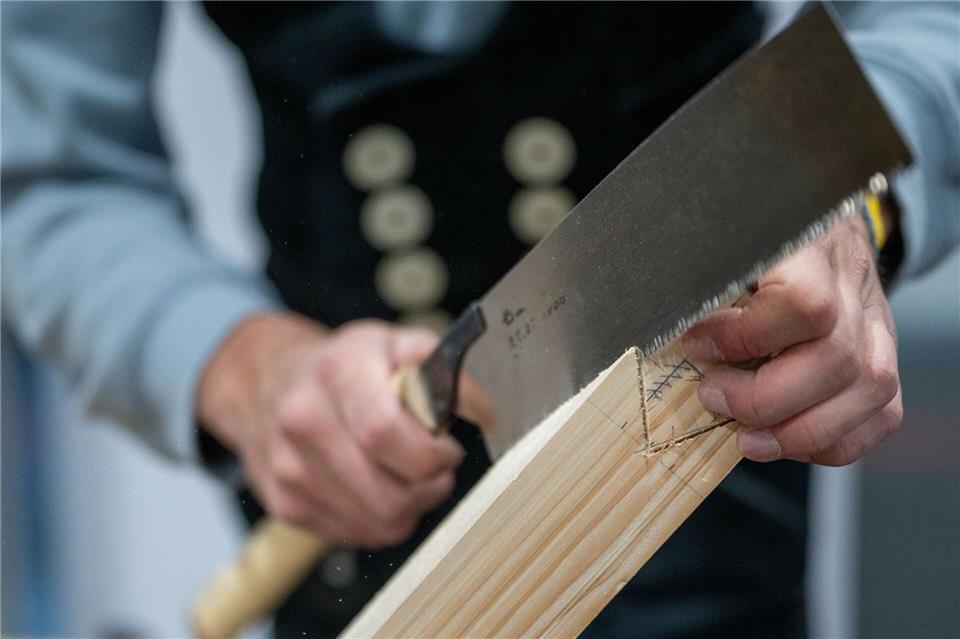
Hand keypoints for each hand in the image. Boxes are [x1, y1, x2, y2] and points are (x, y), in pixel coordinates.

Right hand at [197, 314, 464, 546]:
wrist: (264, 380)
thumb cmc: (343, 364)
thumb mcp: (395, 343)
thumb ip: (445, 369)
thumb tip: (484, 411)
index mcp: (338, 371)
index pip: (383, 430)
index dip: (429, 452)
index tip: (447, 447)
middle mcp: (304, 419)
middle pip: (387, 490)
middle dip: (430, 485)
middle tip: (437, 465)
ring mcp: (289, 467)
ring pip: (378, 520)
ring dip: (411, 505)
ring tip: (412, 476)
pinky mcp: (285, 504)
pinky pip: (356, 534)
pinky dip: (382, 519)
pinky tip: (381, 488)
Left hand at [682, 215, 902, 465]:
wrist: (816, 222)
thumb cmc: (754, 236)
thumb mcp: (723, 241)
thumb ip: (701, 278)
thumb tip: (667, 326)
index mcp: (811, 246)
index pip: (803, 304)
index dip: (745, 337)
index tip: (697, 345)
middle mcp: (855, 286)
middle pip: (835, 360)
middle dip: (764, 399)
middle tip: (713, 398)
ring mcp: (879, 325)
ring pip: (866, 392)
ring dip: (798, 432)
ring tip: (745, 437)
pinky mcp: (885, 358)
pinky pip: (881, 415)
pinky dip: (832, 441)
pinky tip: (786, 438)